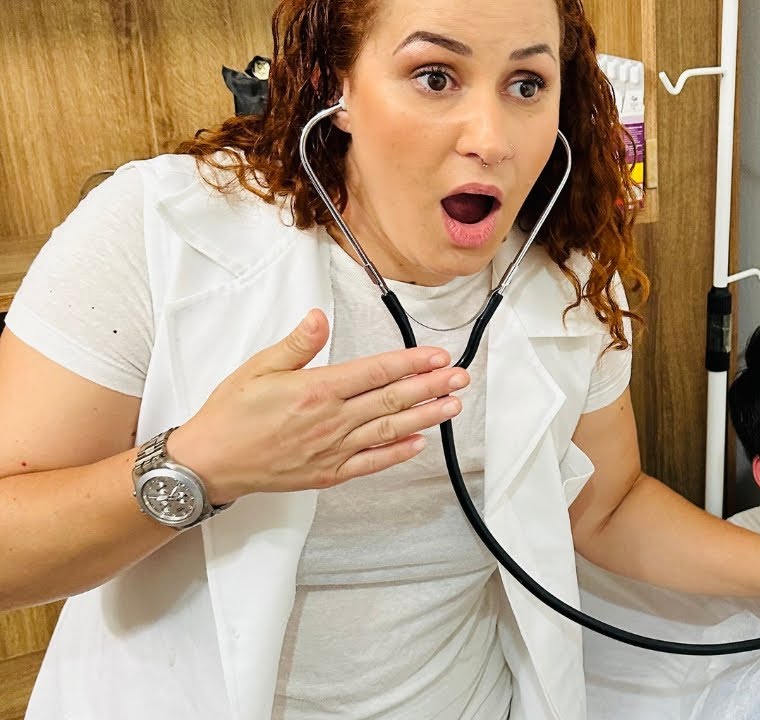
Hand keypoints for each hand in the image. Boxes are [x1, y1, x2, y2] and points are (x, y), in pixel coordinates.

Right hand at [167, 309, 468, 503]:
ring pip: (389, 431)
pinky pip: (371, 462)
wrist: (210, 463)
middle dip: (431, 387)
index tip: (437, 356)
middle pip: (392, 400)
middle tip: (460, 377)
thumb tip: (319, 317)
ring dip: (425, 417)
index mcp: (316, 390)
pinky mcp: (329, 472)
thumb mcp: (258, 368)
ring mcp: (333, 449)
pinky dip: (397, 453)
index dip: (411, 363)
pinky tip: (420, 443)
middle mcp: (331, 420)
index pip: (376, 372)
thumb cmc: (231, 413)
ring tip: (453, 406)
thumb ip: (297, 345)